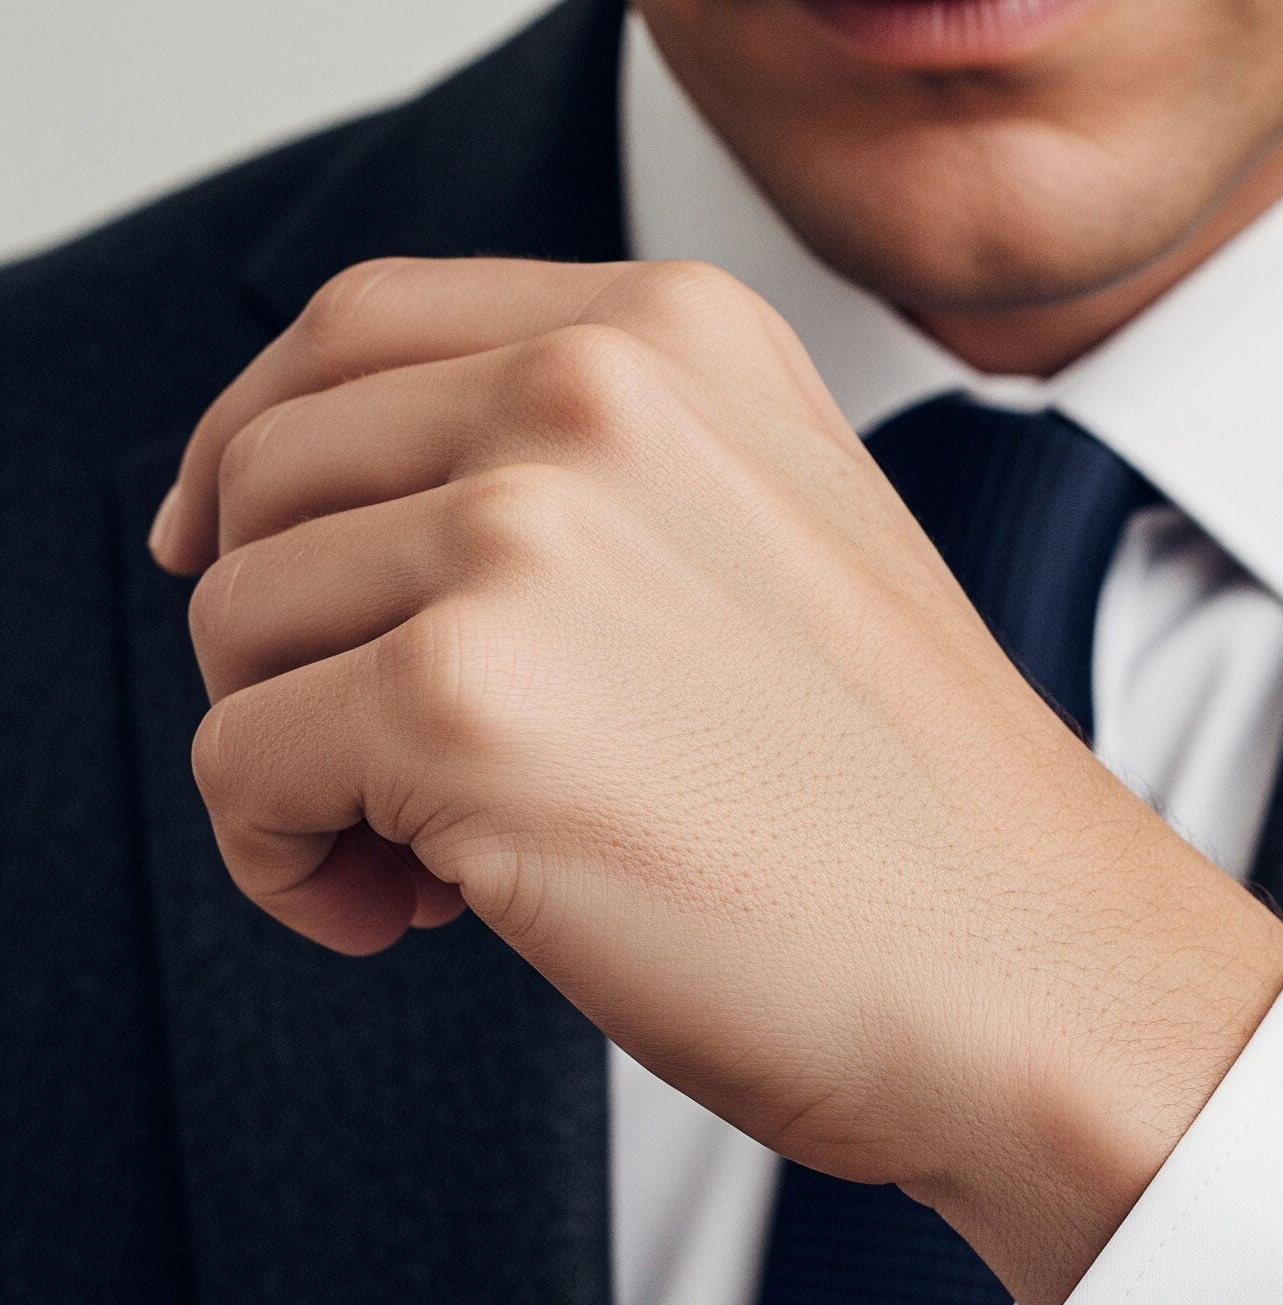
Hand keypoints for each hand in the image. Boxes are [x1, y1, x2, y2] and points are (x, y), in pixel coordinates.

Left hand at [153, 257, 1282, 1304]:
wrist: (1032, 973)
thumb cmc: (916, 821)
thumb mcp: (772, 554)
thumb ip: (584, 490)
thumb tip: (352, 548)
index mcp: (679, 339)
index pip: (352, 331)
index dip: (256, 453)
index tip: (227, 555)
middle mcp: (594, 392)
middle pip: (272, 485)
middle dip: (287, 648)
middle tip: (392, 783)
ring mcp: (528, 535)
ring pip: (241, 632)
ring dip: (298, 769)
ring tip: (433, 864)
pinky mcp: (466, 701)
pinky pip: (243, 773)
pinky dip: (289, 867)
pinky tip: (415, 916)